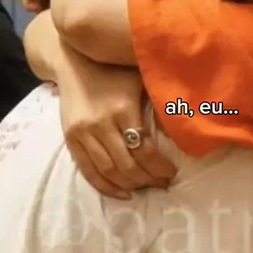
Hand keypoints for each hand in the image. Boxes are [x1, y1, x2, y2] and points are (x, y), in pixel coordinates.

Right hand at [55, 42, 175, 196]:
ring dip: (130, 185)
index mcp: (123, 109)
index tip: (171, 172)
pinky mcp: (70, 138)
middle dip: (148, 179)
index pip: (144, 150)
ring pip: (108, 171)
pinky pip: (87, 170)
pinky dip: (105, 186)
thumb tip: (182, 132)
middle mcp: (101, 124)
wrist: (73, 60)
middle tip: (163, 183)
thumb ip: (159, 106)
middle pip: (128, 165)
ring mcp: (83, 133)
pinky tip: (122, 192)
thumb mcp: (140, 81)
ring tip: (146, 186)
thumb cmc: (114, 70)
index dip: (160, 167)